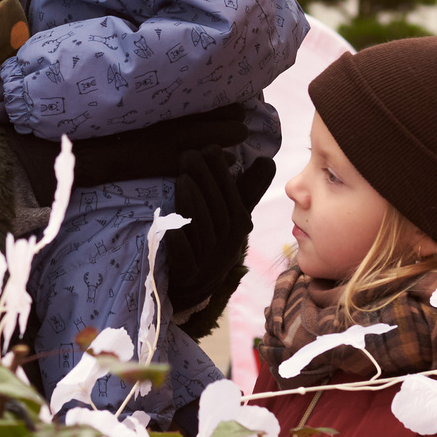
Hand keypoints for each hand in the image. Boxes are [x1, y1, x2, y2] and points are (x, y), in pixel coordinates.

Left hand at [163, 151, 275, 338]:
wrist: (190, 287)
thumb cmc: (209, 241)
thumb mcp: (228, 215)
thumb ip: (245, 190)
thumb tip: (266, 160)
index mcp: (238, 230)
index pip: (235, 200)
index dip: (222, 174)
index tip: (210, 148)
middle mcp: (228, 248)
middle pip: (220, 213)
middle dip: (206, 181)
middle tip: (189, 155)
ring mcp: (208, 264)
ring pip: (205, 232)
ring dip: (193, 204)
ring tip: (181, 178)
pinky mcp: (188, 278)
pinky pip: (185, 258)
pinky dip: (178, 240)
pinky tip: (170, 223)